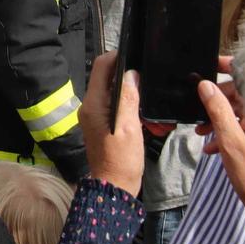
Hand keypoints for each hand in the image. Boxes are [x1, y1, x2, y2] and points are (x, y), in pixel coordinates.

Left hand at [80, 52, 144, 198]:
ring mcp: (97, 115)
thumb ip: (128, 99)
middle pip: (109, 79)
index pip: (101, 67)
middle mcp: (91, 106)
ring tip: (153, 105)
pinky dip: (134, 111)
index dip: (118, 57)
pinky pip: (119, 108)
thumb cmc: (121, 160)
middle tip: (151, 83)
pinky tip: (150, 120)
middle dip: (131, 79)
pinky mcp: (105, 124)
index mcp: (93, 104)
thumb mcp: (128, 128)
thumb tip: (131, 74)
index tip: (138, 56)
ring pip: (117, 94)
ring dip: (135, 97)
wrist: (114, 187)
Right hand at [197, 63, 244, 229]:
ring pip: (239, 112)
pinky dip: (227, 132)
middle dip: (215, 100)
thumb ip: (218, 112)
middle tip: (195, 110)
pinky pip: (244, 128)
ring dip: (217, 119)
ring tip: (200, 132)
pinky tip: (212, 147)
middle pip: (239, 94)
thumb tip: (205, 86)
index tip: (210, 63)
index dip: (228, 66)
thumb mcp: (230, 143)